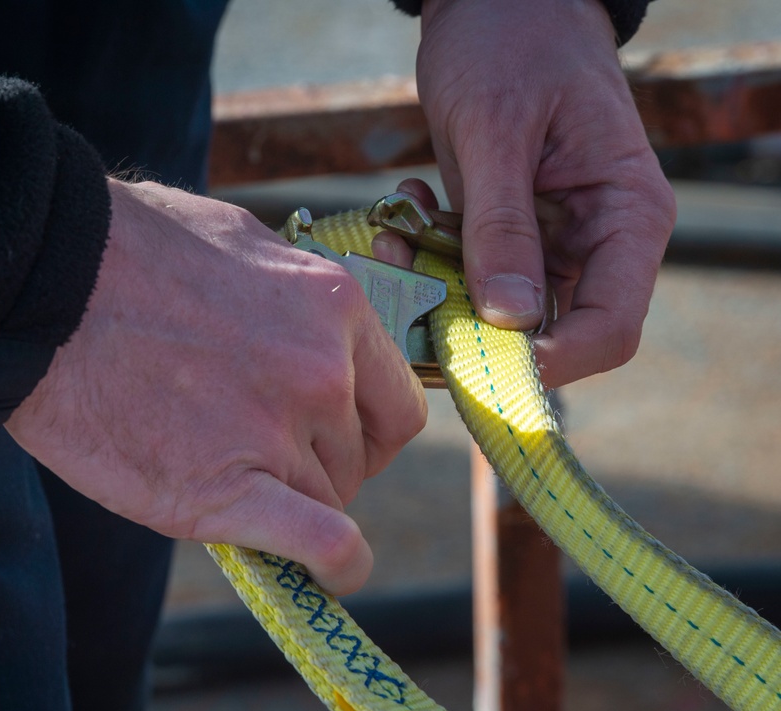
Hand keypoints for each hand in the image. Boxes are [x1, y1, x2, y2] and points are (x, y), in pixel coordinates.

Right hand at [6, 180, 426, 594]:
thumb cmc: (129, 248)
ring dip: (295, 502)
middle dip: (323, 467)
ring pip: (329, 501)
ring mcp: (276, 432)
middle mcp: (322, 370)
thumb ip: (295, 296)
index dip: (367, 433)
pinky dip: (335, 567)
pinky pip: (320, 545)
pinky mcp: (224, 491)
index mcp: (334, 307)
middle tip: (267, 459)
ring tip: (236, 482)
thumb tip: (314, 329)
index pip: (396, 404)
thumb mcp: (242, 242)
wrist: (40, 285)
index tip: (335, 442)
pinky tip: (327, 575)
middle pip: (356, 458)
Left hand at [397, 0, 675, 387]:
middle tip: (411, 283)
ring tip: (399, 233)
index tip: (480, 358)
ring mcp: (548, 243)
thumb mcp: (497, 132)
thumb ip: (502, 225)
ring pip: (495, 310)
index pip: (611, 328)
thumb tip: (508, 317)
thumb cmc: (513, 44)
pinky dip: (430, 259)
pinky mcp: (505, 235)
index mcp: (625, 217)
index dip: (553, 361)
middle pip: (548, 333)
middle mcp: (594, 243)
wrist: (495, 4)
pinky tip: (408, 209)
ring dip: (438, 288)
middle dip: (473, 326)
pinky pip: (467, 275)